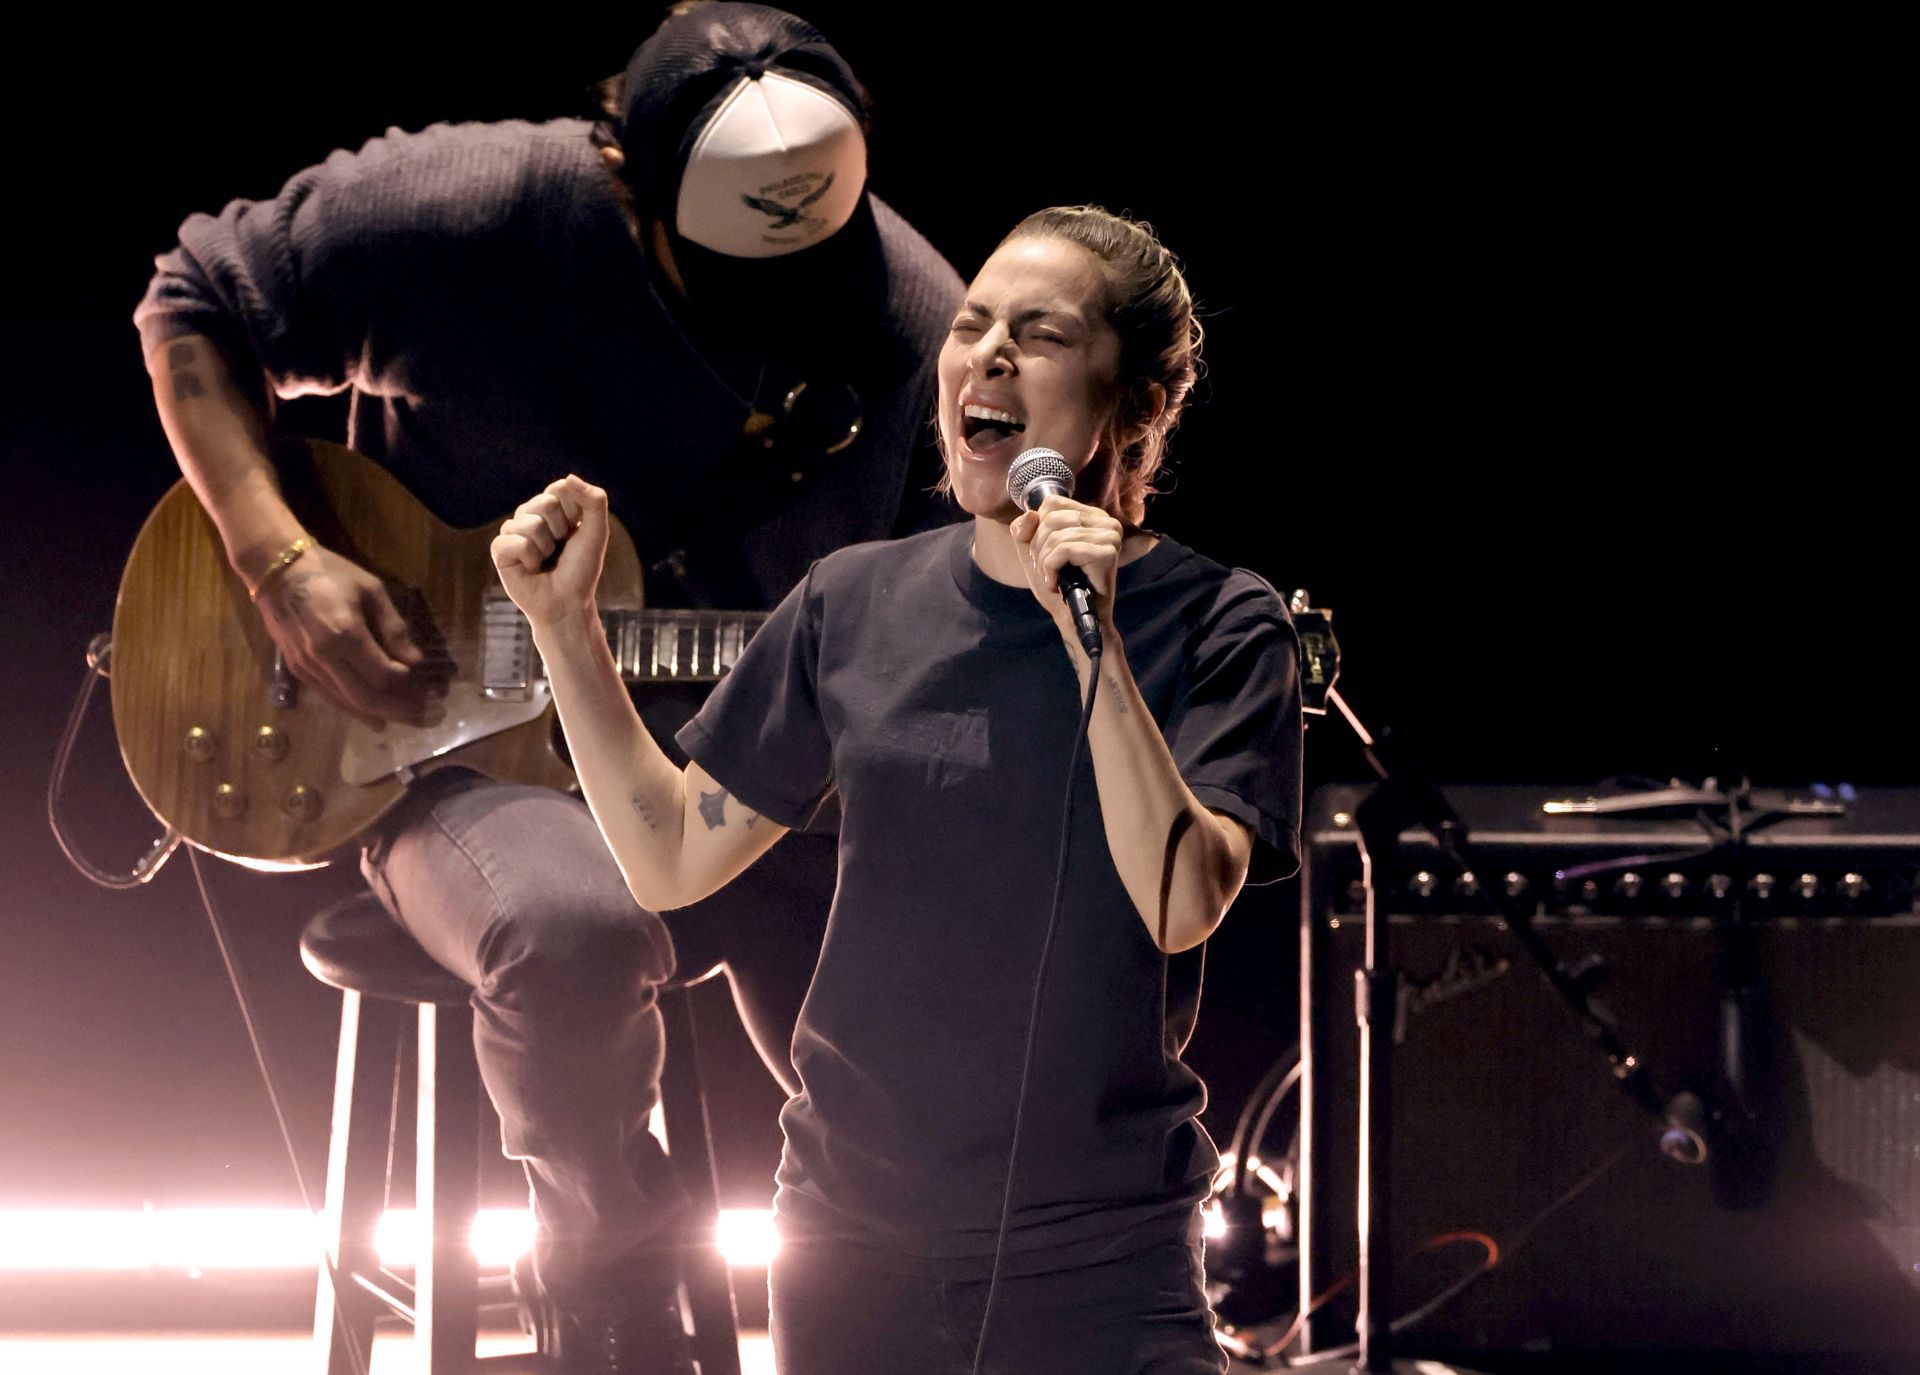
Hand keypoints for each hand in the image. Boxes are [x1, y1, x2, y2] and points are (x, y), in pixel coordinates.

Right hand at [254, 542, 438, 725]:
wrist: (275, 569)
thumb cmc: (329, 573)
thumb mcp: (371, 589)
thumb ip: (393, 627)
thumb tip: (415, 661)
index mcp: (345, 634)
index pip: (382, 675)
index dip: (406, 684)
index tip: (425, 684)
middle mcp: (324, 657)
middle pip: (367, 697)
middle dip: (401, 710)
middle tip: (429, 717)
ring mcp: (307, 666)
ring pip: (347, 703)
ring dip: (380, 715)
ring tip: (408, 720)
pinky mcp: (297, 670)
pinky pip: (329, 698)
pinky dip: (354, 710)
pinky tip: (374, 718)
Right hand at [490, 475, 609, 631]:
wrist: (566, 603)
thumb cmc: (581, 569)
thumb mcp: (597, 533)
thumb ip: (594, 502)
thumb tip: (569, 477)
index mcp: (553, 507)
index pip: (560, 488)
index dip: (573, 512)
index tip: (575, 532)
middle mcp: (530, 515)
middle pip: (545, 503)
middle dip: (559, 530)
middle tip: (559, 549)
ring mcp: (513, 531)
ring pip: (530, 523)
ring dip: (545, 547)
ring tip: (545, 560)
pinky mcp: (500, 550)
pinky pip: (514, 542)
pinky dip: (529, 558)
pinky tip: (531, 568)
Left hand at [1010, 494, 1120, 650]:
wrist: (1074, 617)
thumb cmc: (1059, 584)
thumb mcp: (1033, 551)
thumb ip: (1024, 530)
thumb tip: (1030, 514)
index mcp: (1091, 515)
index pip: (1052, 502)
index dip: (1037, 528)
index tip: (1042, 553)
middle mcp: (1106, 521)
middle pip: (1051, 518)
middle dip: (1038, 547)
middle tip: (1045, 569)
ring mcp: (1110, 535)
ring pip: (1056, 535)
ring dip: (1044, 562)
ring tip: (1052, 578)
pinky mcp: (1107, 552)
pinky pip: (1064, 550)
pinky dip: (1051, 569)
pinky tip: (1056, 583)